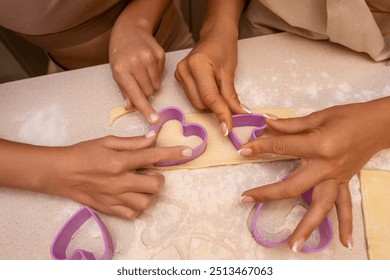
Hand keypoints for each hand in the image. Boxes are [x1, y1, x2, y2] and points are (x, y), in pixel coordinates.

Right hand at [48, 134, 190, 218]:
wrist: (60, 172)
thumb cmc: (83, 153)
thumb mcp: (107, 141)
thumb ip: (132, 141)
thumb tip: (153, 138)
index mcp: (120, 161)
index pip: (153, 157)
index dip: (173, 153)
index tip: (187, 151)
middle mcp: (120, 181)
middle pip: (155, 185)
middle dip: (159, 178)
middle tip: (150, 173)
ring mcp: (115, 197)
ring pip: (146, 202)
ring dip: (149, 193)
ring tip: (140, 185)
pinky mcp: (109, 208)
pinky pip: (132, 214)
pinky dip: (137, 206)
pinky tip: (132, 196)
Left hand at [109, 24, 164, 123]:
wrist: (130, 29)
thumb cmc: (120, 54)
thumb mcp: (116, 72)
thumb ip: (125, 91)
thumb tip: (131, 107)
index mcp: (122, 70)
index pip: (136, 95)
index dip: (146, 109)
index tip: (154, 120)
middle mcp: (136, 63)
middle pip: (148, 92)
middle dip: (145, 91)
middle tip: (138, 81)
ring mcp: (149, 58)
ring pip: (156, 85)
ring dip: (151, 84)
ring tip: (143, 72)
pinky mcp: (160, 55)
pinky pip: (161, 75)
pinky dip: (156, 74)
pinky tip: (149, 64)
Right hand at [175, 35, 248, 134]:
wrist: (215, 34)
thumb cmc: (224, 48)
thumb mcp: (230, 72)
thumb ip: (232, 97)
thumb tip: (240, 116)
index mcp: (197, 65)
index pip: (209, 97)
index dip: (220, 114)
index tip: (228, 129)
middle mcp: (184, 70)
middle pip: (200, 103)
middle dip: (216, 108)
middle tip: (230, 105)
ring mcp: (179, 74)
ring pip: (195, 103)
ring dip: (210, 104)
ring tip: (220, 91)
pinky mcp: (179, 78)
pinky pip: (192, 97)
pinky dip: (204, 99)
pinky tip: (211, 90)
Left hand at [239, 99, 389, 251]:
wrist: (380, 124)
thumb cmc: (349, 116)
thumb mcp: (319, 115)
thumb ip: (291, 124)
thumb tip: (266, 123)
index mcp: (318, 146)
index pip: (282, 147)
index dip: (260, 147)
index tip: (243, 150)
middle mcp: (326, 167)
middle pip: (293, 186)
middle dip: (268, 194)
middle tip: (246, 199)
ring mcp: (336, 178)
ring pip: (320, 206)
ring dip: (306, 227)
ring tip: (293, 246)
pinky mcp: (344, 182)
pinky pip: (345, 206)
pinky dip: (345, 224)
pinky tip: (344, 242)